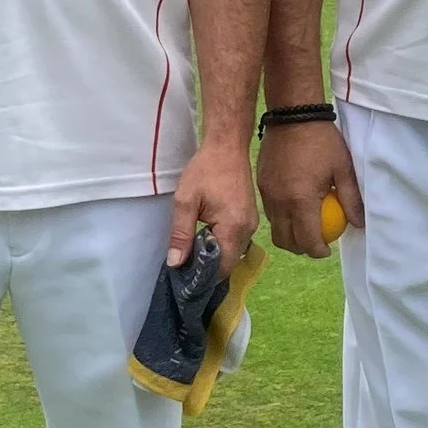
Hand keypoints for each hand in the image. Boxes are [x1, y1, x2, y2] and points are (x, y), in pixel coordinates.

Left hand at [169, 136, 259, 268]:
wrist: (227, 147)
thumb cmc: (205, 170)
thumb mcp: (185, 201)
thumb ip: (180, 234)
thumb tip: (176, 263)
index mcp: (233, 227)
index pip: (222, 267)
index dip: (204, 277)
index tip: (184, 280)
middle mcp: (248, 230)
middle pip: (229, 263)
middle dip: (208, 270)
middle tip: (185, 269)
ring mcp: (251, 224)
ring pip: (233, 253)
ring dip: (215, 258)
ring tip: (192, 257)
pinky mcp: (250, 219)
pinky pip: (236, 241)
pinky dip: (221, 246)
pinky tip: (205, 242)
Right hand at [259, 117, 361, 258]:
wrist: (293, 114)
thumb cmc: (322, 141)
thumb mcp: (343, 169)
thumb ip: (351, 199)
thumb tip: (358, 224)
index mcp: (300, 200)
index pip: (307, 240)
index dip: (318, 251)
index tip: (327, 249)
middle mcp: (279, 201)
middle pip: (285, 240)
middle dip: (301, 248)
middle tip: (315, 243)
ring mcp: (266, 193)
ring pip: (274, 228)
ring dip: (289, 235)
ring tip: (304, 228)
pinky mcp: (260, 184)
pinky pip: (269, 212)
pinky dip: (281, 218)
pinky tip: (294, 208)